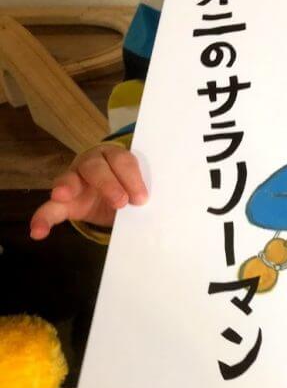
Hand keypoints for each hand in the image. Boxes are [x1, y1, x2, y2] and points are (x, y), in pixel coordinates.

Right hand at [29, 144, 147, 239]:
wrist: (115, 196)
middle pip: (96, 167)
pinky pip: (49, 208)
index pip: (123, 161)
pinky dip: (42, 219)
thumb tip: (148, 206)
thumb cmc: (129, 188)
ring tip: (62, 196)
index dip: (132, 178)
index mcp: (115, 157)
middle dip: (107, 183)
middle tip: (120, 202)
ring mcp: (73, 179)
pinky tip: (38, 231)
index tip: (141, 198)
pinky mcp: (62, 201)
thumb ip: (141, 194)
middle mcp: (92, 163)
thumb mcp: (138, 189)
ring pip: (69, 179)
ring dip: (67, 186)